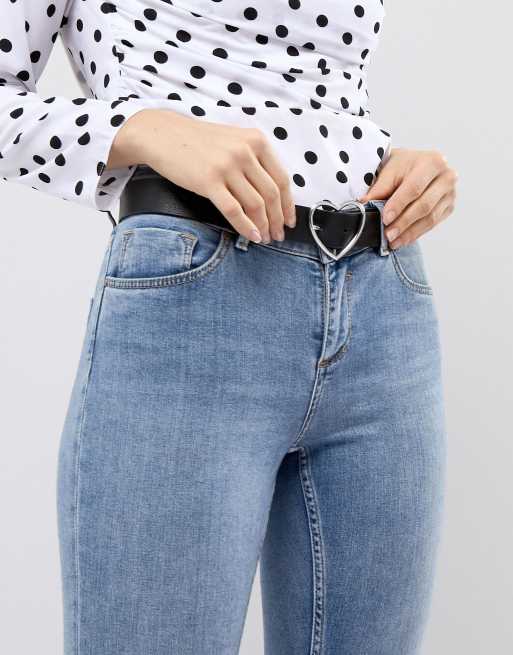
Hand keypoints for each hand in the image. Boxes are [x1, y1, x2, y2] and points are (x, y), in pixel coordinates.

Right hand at [113, 108, 295, 243]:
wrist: (162, 134)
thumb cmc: (197, 141)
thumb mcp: (233, 141)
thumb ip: (254, 160)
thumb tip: (272, 194)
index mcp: (256, 141)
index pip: (282, 179)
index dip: (288, 205)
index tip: (290, 220)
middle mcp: (245, 152)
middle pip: (271, 194)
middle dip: (278, 220)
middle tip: (278, 235)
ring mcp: (227, 166)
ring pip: (255, 204)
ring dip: (264, 226)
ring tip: (265, 237)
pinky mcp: (209, 181)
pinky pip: (234, 210)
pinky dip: (246, 227)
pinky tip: (252, 236)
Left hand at [358, 147, 457, 248]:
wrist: (415, 165)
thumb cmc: (402, 165)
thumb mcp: (389, 169)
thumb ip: (380, 187)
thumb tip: (366, 204)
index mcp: (433, 162)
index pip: (414, 188)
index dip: (399, 205)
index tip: (385, 218)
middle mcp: (446, 177)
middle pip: (424, 205)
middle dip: (403, 223)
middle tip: (388, 234)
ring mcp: (450, 193)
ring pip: (430, 218)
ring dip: (409, 233)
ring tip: (393, 241)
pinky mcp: (448, 207)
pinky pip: (432, 224)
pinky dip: (415, 234)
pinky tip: (402, 240)